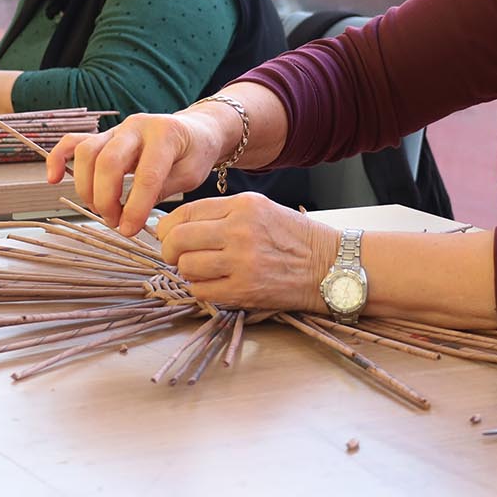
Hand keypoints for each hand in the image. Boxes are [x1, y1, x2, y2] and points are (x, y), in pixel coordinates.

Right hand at [47, 106, 237, 233]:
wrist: (196, 130)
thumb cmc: (195, 153)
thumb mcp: (190, 175)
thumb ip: (160, 191)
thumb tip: (131, 217)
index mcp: (165, 135)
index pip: (144, 174)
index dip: (135, 207)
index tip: (130, 229)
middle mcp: (136, 127)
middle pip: (108, 161)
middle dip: (106, 199)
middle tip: (115, 222)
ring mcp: (116, 129)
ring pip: (87, 153)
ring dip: (87, 188)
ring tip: (101, 210)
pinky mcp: (103, 136)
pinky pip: (72, 142)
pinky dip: (58, 159)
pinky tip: (53, 179)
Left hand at [156, 194, 337, 310]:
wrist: (330, 267)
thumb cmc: (295, 238)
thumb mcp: (261, 209)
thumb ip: (221, 213)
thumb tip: (177, 224)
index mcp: (243, 206)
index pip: (185, 212)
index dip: (167, 226)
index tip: (167, 235)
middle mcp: (240, 231)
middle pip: (177, 240)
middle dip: (169, 250)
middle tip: (175, 255)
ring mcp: (242, 262)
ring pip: (186, 266)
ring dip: (187, 270)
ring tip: (202, 269)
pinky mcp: (244, 290)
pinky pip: (200, 291)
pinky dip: (200, 289)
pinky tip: (214, 284)